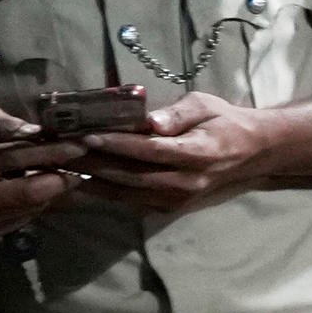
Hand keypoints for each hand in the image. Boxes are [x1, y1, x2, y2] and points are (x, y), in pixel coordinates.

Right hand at [0, 97, 84, 240]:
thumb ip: (0, 121)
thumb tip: (36, 133)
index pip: (11, 158)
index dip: (50, 152)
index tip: (82, 144)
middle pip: (26, 193)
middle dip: (61, 179)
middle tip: (85, 165)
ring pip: (30, 209)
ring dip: (54, 191)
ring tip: (67, 173)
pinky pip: (25, 219)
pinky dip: (40, 203)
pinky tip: (43, 188)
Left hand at [72, 89, 275, 221]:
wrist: (251, 154)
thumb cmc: (224, 121)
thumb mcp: (205, 104)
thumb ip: (178, 113)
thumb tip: (152, 122)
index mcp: (199, 154)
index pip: (151, 151)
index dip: (118, 145)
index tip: (87, 136)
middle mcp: (187, 182)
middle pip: (132, 176)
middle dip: (93, 164)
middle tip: (60, 151)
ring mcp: (177, 199)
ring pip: (126, 193)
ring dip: (92, 181)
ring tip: (62, 167)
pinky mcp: (169, 207)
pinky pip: (130, 202)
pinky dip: (104, 193)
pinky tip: (80, 183)